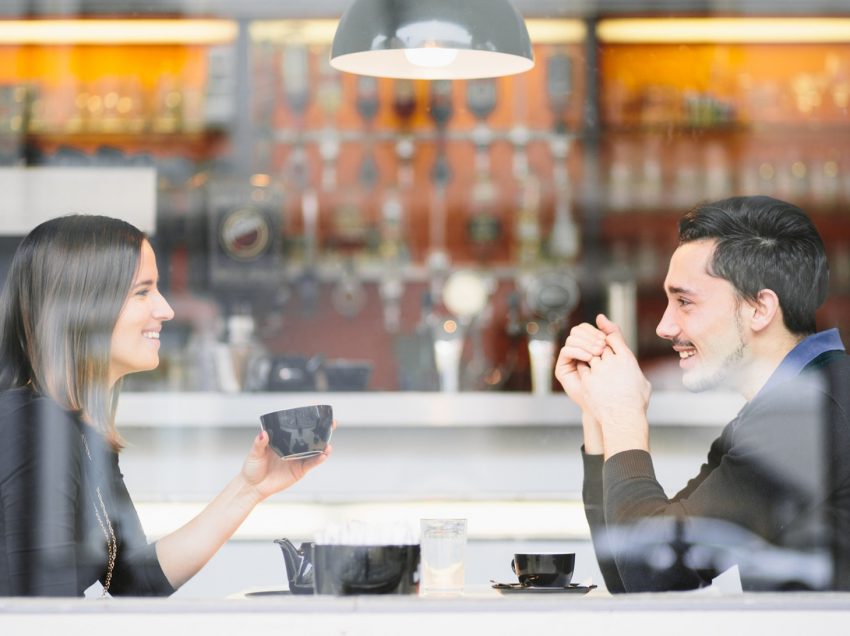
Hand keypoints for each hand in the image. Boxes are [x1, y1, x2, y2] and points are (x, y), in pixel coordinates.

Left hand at [240, 421, 334, 500]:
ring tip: (328, 443)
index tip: (317, 412)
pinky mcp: (299, 470)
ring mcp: (297, 459)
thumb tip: (263, 433)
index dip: (308, 421)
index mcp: (283, 440)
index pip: (297, 429)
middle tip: (331, 424)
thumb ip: (259, 443)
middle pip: (311, 438)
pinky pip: (311, 463)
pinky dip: (318, 459)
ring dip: (324, 446)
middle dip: (323, 431)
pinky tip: (323, 454)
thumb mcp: (254, 452)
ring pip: (314, 450)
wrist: (253, 487)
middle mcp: (292, 448)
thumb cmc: (252, 468)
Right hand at [555, 321, 607, 411]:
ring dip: (585, 343)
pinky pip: (566, 350)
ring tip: (596, 354)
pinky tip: (589, 359)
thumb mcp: (617, 354)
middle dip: (590, 336)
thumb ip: (613, 334)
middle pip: (577, 330)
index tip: (605, 341)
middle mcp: (577, 350)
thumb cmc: (614, 382)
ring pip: (571, 338)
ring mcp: (569, 359)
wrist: (608, 404)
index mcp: (588, 345)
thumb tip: (600, 316)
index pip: (586, 328)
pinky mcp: (563, 368)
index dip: (595, 331)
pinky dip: (578, 351)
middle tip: (601, 348)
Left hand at [577, 315, 650, 455]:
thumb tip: (632, 368)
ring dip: (589, 358)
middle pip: (599, 345)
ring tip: (591, 364)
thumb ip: (634, 370)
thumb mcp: (642, 382)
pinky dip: (582, 368)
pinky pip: (581, 368)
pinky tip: (584, 372)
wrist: (623, 418)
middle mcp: (612, 362)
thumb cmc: (636, 404)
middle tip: (595, 352)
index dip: (607, 335)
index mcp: (627, 359)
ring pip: (589, 355)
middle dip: (596, 347)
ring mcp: (598, 370)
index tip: (603, 335)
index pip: (614, 338)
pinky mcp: (587, 380)